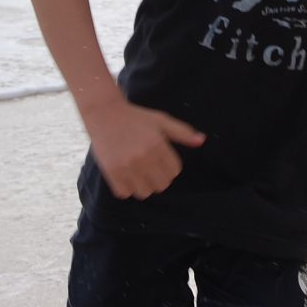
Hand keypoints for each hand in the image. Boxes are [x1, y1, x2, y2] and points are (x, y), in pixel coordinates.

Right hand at [82, 99, 205, 200]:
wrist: (104, 113)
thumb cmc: (136, 117)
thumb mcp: (161, 120)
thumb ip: (182, 132)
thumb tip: (202, 140)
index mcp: (158, 144)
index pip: (174, 171)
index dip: (169, 167)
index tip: (160, 159)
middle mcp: (144, 156)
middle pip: (161, 185)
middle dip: (158, 178)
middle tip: (149, 166)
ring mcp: (127, 166)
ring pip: (144, 193)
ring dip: (142, 185)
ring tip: (137, 171)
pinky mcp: (112, 172)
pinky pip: (125, 193)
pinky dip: (126, 188)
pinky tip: (124, 174)